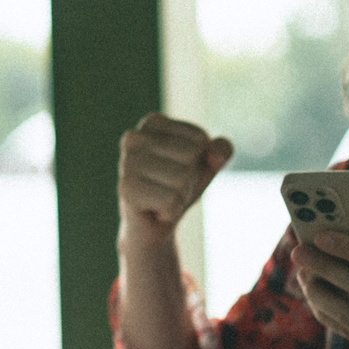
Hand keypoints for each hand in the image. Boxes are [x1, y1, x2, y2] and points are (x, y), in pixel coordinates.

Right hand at [116, 113, 233, 245]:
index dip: (200, 160)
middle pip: (190, 156)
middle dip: (190, 179)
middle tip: (170, 187)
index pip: (200, 139)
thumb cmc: (180, 187)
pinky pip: (171, 201)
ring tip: (162, 198)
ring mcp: (126, 162)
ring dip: (180, 196)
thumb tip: (215, 157)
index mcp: (153, 122)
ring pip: (182, 179)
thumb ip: (222, 149)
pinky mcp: (125, 189)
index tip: (179, 169)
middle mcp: (134, 137)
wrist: (155, 226)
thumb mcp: (208, 164)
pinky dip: (171, 211)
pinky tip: (155, 211)